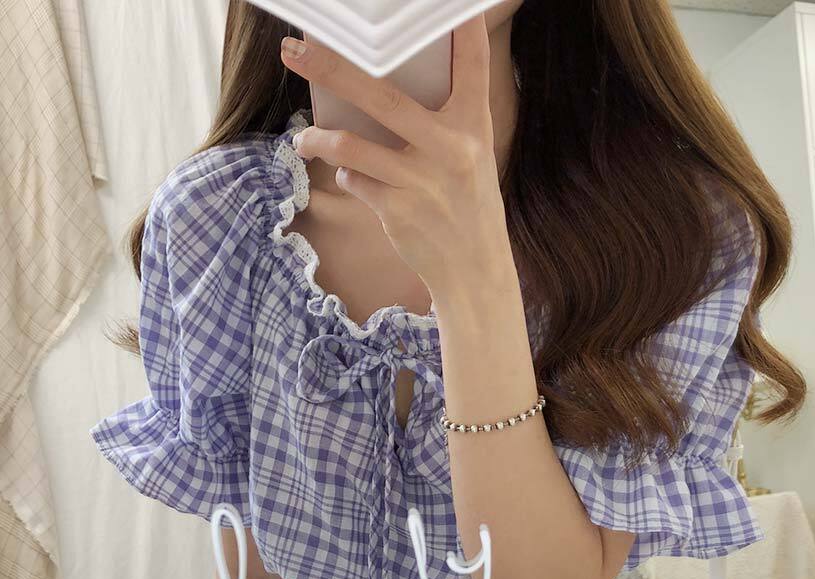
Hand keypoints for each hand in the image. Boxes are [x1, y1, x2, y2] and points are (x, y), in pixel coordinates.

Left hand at [280, 14, 516, 304]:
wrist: (474, 270)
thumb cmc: (469, 207)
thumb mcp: (471, 156)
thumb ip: (442, 121)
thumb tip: (380, 86)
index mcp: (474, 125)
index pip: (471, 61)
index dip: (459, 23)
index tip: (442, 1)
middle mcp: (450, 148)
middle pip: (381, 95)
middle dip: (331, 68)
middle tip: (295, 49)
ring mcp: (420, 180)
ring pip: (350, 145)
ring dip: (318, 140)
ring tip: (304, 139)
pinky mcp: (397, 210)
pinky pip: (353, 181)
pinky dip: (346, 177)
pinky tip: (351, 180)